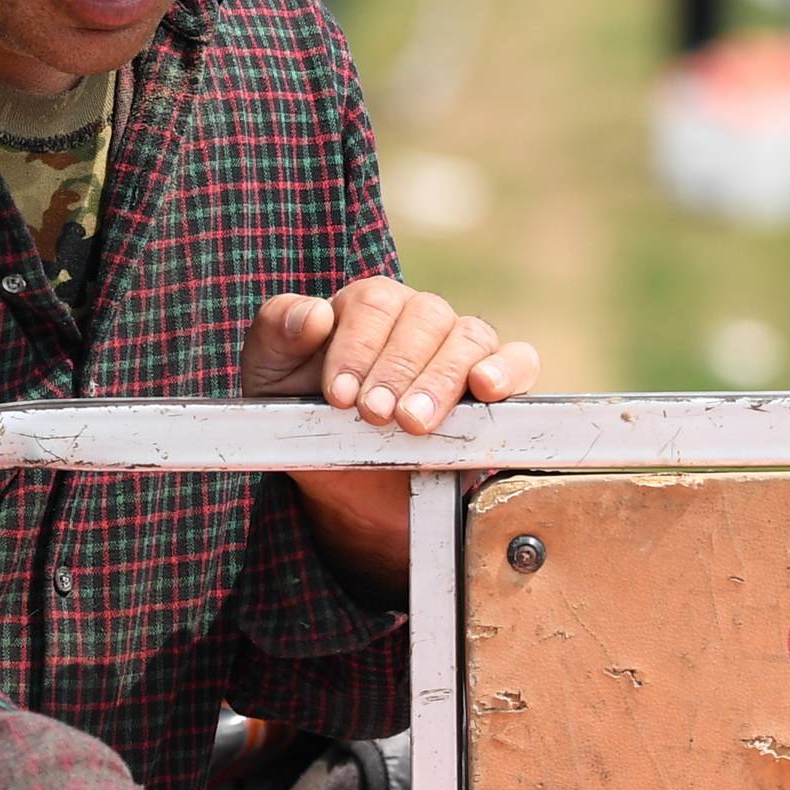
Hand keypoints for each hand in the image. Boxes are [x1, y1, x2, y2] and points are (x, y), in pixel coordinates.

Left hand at [243, 278, 538, 433]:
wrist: (348, 487)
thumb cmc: (306, 417)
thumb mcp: (269, 378)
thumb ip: (275, 334)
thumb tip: (314, 313)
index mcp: (369, 307)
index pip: (375, 302)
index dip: (357, 347)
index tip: (339, 396)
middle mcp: (421, 318)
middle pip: (425, 317)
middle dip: (396, 370)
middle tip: (375, 415)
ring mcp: (462, 347)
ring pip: (469, 337)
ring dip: (441, 379)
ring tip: (414, 423)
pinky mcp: (499, 384)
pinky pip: (519, 360)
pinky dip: (508, 369)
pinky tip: (487, 389)